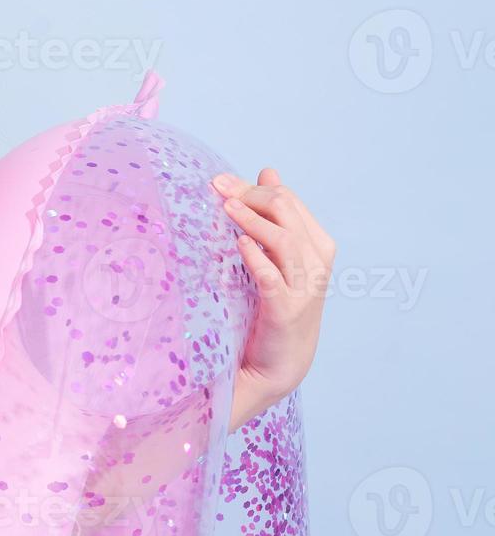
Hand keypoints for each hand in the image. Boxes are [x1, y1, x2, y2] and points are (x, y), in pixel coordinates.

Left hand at [211, 168, 336, 431]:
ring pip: (284, 241)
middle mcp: (317, 265)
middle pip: (288, 214)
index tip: (221, 181)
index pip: (290, 203)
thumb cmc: (273, 306)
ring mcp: (304, 289)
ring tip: (226, 207)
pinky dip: (257, 257)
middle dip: (251, 196)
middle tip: (218, 187)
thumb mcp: (278, 258)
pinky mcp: (286, 311)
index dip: (255, 188)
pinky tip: (238, 244)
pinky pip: (273, 277)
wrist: (277, 365)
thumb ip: (275, 217)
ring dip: (253, 220)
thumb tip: (268, 171)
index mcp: (318, 247)